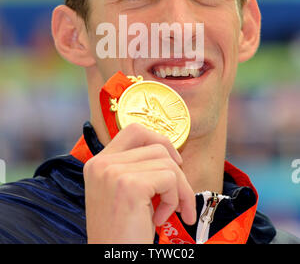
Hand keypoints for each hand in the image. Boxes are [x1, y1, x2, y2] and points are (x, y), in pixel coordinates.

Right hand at [83, 123, 195, 243]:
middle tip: (178, 196)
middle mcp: (102, 163)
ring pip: (167, 162)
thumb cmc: (121, 233)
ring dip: (178, 189)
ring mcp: (113, 172)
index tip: (174, 162)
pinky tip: (160, 218)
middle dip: (176, 172)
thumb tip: (168, 152)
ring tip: (167, 211)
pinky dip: (175, 199)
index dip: (159, 140)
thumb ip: (135, 168)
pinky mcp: (129, 185)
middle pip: (156, 146)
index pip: (134, 131)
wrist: (112, 259)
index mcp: (98, 163)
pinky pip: (170, 178)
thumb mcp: (122, 193)